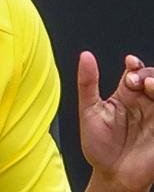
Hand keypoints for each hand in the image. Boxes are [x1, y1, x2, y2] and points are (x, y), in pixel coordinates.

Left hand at [78, 51, 153, 191]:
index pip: (134, 72)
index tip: (130, 63)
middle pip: (153, 78)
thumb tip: (85, 56)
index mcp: (124, 95)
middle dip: (148, 75)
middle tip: (138, 82)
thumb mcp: (88, 110)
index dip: (135, 64)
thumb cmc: (99, 146)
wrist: (111, 175)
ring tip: (150, 88)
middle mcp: (142, 103)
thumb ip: (87, 83)